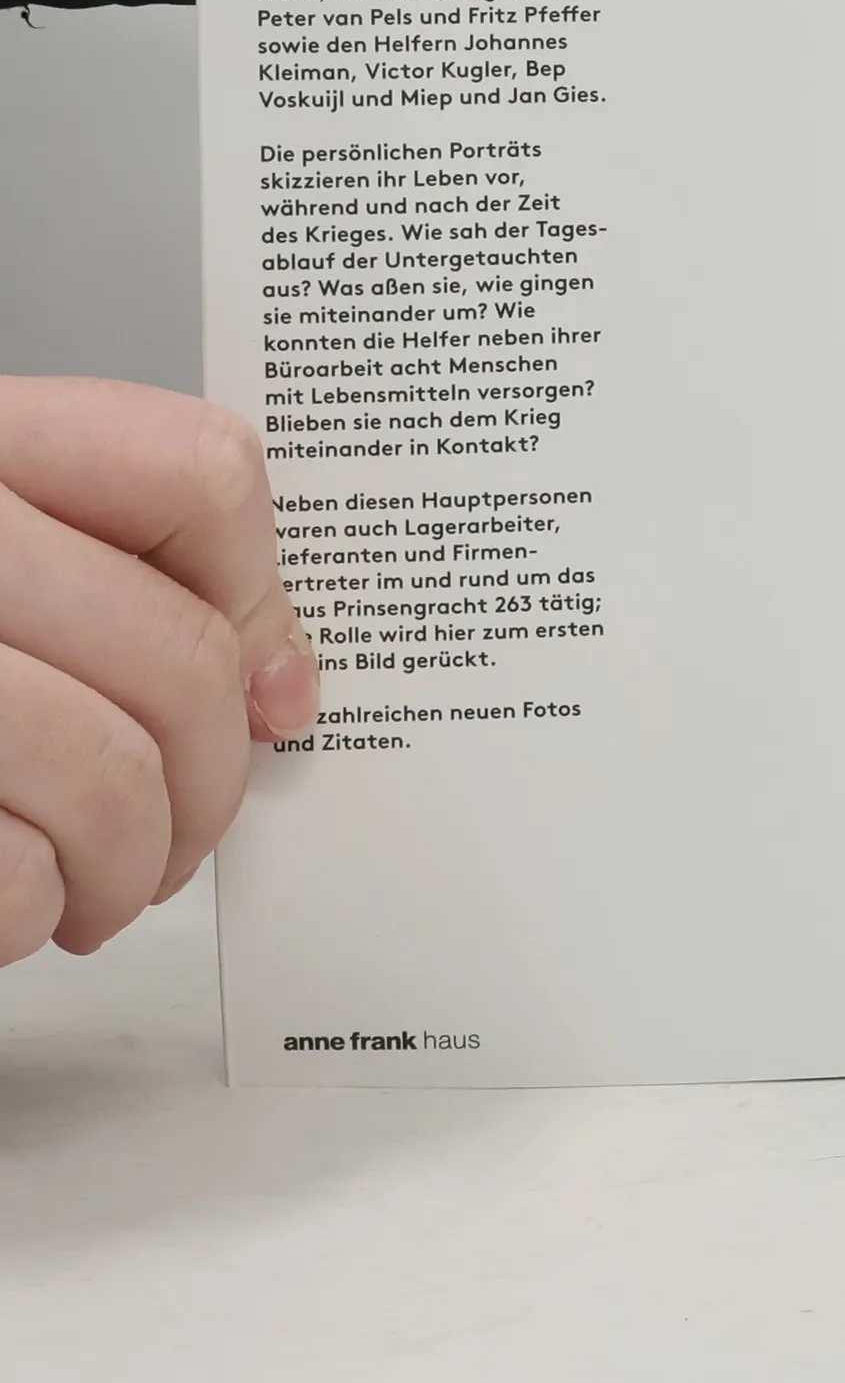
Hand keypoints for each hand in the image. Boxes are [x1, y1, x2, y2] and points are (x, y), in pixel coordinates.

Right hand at [0, 379, 315, 965]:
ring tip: (105, 883)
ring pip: (109, 774)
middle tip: (184, 828)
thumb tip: (279, 685)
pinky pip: (9, 871)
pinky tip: (15, 899)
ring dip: (135, 863)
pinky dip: (32, 912)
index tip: (263, 679)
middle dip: (211, 780)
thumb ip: (125, 584)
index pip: (195, 471)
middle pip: (175, 656)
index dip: (257, 594)